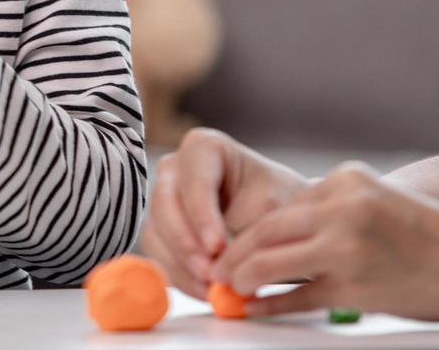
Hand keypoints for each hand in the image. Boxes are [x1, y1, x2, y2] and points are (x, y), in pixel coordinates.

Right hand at [143, 128, 308, 297]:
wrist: (282, 220)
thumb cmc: (280, 204)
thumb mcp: (272, 210)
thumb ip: (244, 232)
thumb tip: (218, 266)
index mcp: (204, 147)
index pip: (194, 178)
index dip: (201, 213)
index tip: (217, 246)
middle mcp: (175, 170)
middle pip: (165, 203)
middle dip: (185, 242)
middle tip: (210, 274)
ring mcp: (163, 200)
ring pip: (156, 232)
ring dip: (181, 265)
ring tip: (211, 290)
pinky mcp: (161, 232)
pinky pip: (159, 255)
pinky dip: (180, 276)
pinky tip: (204, 292)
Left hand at [211, 161, 438, 320]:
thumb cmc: (434, 237)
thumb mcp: (378, 202)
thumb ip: (333, 212)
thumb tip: (282, 238)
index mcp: (345, 180)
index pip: (281, 207)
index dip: (247, 229)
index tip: (227, 242)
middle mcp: (340, 206)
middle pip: (266, 230)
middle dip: (233, 252)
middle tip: (214, 269)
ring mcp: (345, 245)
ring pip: (271, 261)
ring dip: (241, 276)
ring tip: (227, 287)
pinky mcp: (354, 284)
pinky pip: (298, 297)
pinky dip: (269, 304)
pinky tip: (252, 308)